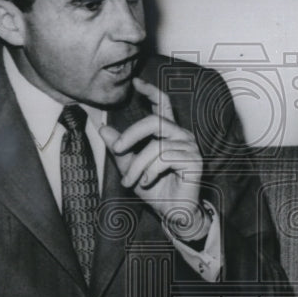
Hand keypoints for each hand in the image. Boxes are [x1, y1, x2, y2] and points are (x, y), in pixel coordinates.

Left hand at [99, 78, 209, 242]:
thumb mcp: (131, 168)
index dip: (151, 91)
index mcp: (168, 133)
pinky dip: (150, 171)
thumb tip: (103, 128)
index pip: (162, 104)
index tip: (135, 82)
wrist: (173, 213)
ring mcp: (190, 147)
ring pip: (155, 145)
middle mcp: (182, 136)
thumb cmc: (156, 189)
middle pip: (154, 121)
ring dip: (137, 165)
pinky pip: (165, 158)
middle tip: (116, 149)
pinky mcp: (195, 161)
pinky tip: (146, 182)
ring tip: (130, 181)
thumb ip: (120, 149)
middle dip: (131, 134)